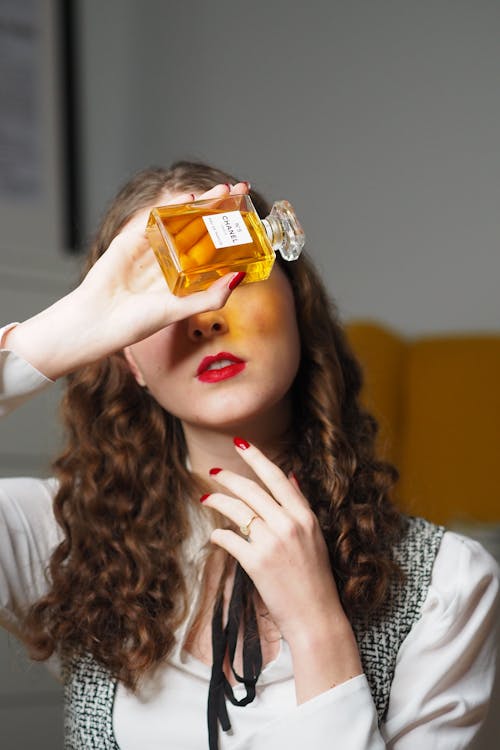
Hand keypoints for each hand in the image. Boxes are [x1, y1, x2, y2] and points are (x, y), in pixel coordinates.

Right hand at [78, 182, 249, 351]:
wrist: (97, 319)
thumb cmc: (135, 323)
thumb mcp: (179, 310)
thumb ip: (209, 297)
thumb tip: (238, 276)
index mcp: (184, 281)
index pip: (213, 253)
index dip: (232, 237)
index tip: (251, 223)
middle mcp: (171, 264)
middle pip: (201, 231)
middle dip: (221, 211)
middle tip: (241, 192)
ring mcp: (152, 250)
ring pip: (181, 221)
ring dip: (201, 204)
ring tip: (223, 190)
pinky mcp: (132, 240)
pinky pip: (154, 218)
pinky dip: (170, 206)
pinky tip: (188, 197)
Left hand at [201, 439, 347, 644]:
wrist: (316, 616)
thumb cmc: (315, 578)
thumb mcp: (314, 536)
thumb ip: (300, 505)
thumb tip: (290, 476)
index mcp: (305, 516)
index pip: (277, 477)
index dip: (257, 457)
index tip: (241, 443)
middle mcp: (289, 524)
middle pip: (252, 490)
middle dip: (229, 478)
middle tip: (214, 472)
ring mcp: (273, 543)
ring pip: (237, 510)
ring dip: (218, 501)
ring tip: (206, 499)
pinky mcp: (257, 563)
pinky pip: (230, 538)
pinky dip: (219, 535)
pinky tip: (216, 536)